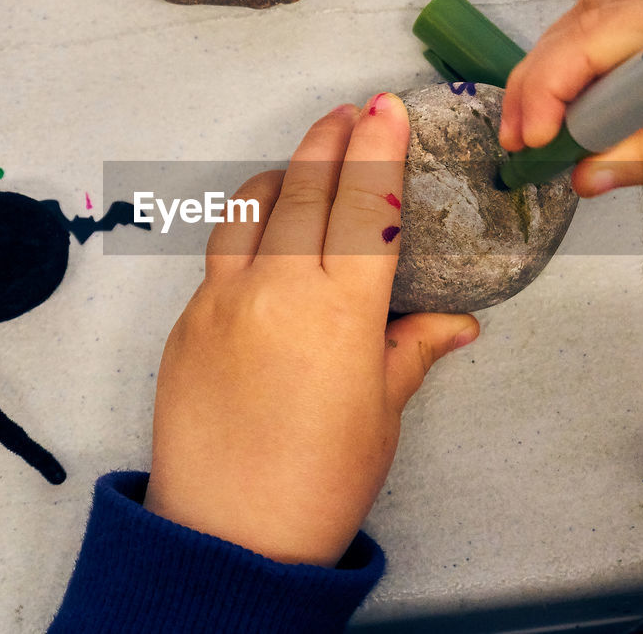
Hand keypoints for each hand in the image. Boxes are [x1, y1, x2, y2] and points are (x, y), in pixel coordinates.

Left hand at [144, 95, 479, 565]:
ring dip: (281, 175)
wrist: (227, 535)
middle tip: (348, 113)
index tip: (386, 107)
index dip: (378, 147)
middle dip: (330, 139)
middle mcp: (277, 287)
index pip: (366, 202)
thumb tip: (455, 323)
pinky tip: (266, 243)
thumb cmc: (319, 481)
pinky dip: (247, 229)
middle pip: (305, 186)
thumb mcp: (381, 413)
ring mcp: (222, 299)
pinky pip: (219, 253)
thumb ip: (411, 350)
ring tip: (303, 168)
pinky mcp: (187, 320)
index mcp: (341, 308)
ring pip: (249, 207)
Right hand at [499, 0, 642, 199]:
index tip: (530, 144)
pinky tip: (589, 93)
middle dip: (541, 78)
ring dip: (564, 63)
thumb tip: (584, 172)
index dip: (548, 90)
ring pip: (603, 8)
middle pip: (588, 17)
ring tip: (544, 122)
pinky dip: (599, 49)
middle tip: (520, 138)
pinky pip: (634, 6)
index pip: (597, 40)